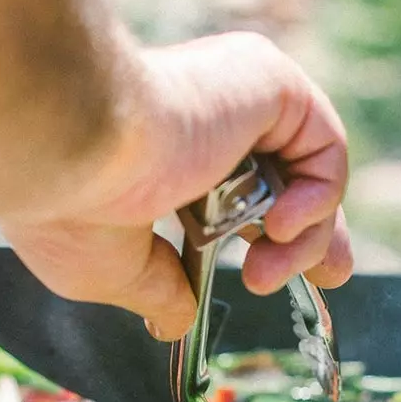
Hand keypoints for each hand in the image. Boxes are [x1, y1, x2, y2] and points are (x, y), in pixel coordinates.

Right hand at [0, 32, 351, 338]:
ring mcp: (237, 93)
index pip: (236, 193)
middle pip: (285, 178)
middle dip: (315, 232)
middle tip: (331, 276)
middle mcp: (204, 117)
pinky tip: (278, 228)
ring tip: (264, 274)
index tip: (277, 274)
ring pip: (306, 171)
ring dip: (304, 238)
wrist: (69, 145)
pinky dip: (319, 197)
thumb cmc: (70, 205)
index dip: (269, 236)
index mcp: (163, 153)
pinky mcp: (268, 80)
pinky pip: (324, 145)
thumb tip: (175, 321)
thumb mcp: (112, 270)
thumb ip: (156, 290)